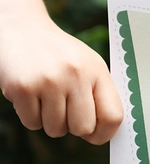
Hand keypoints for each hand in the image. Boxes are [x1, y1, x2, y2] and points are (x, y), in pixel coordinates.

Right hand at [0, 14, 123, 144]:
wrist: (22, 28)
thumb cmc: (59, 55)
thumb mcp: (86, 65)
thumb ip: (97, 94)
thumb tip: (102, 133)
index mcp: (97, 70)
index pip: (113, 115)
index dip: (105, 134)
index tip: (94, 135)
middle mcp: (76, 74)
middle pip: (83, 128)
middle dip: (72, 126)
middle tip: (63, 108)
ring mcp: (49, 81)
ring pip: (55, 129)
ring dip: (48, 120)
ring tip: (45, 96)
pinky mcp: (23, 87)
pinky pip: (32, 123)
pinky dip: (30, 115)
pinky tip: (30, 94)